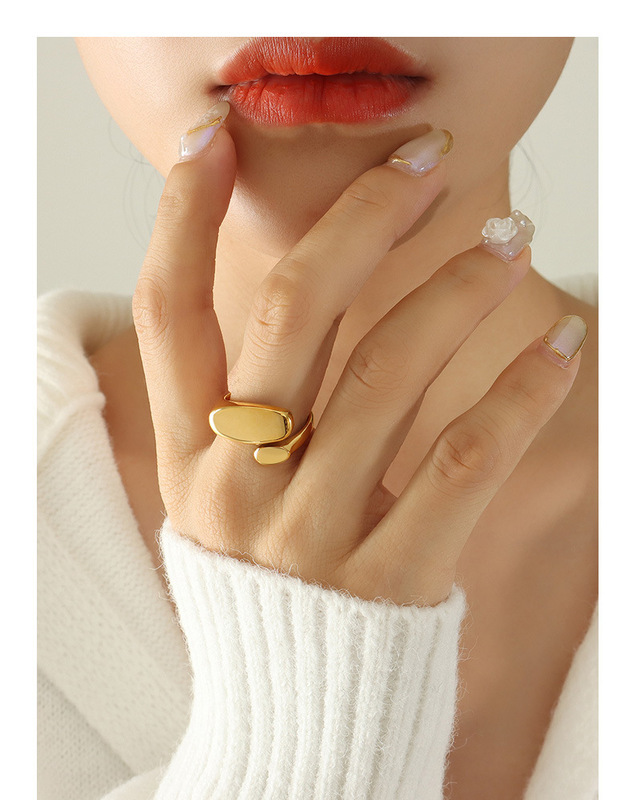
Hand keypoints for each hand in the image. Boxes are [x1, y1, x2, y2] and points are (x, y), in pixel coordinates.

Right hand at [133, 121, 582, 606]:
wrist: (295, 717)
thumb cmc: (264, 582)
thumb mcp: (223, 493)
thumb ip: (249, 401)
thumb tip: (308, 280)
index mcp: (188, 456)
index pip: (168, 312)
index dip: (181, 216)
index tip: (215, 137)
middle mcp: (240, 483)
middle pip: (293, 314)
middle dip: (359, 216)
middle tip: (426, 159)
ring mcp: (315, 532)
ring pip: (390, 373)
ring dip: (458, 288)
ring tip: (511, 238)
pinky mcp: (391, 577)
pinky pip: (467, 462)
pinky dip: (521, 394)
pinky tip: (560, 344)